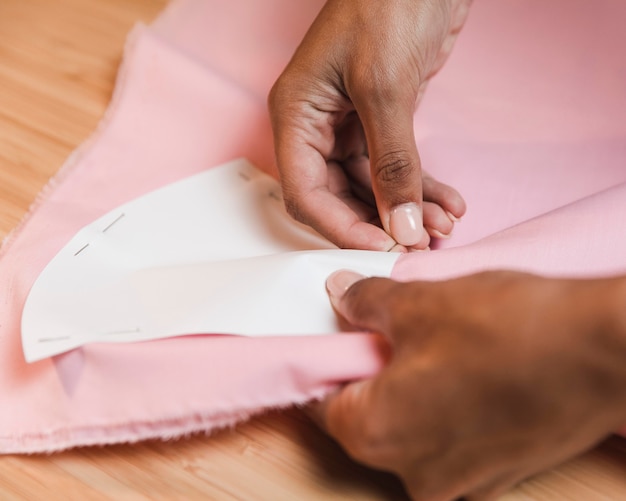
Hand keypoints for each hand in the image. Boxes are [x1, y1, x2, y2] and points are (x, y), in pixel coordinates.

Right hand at [269, 0, 468, 250]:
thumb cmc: (386, 3)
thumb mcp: (385, 88)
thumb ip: (393, 163)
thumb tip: (401, 226)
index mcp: (296, 115)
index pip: (305, 192)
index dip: (340, 227)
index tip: (382, 246)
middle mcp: (316, 126)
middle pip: (338, 196)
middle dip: (380, 222)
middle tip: (420, 241)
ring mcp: (348, 125)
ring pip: (371, 187)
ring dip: (407, 209)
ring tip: (444, 225)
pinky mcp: (379, 122)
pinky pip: (394, 167)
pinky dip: (420, 187)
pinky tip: (447, 203)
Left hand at [318, 270, 625, 499]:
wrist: (601, 352)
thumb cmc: (504, 328)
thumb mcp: (417, 302)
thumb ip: (365, 303)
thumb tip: (339, 292)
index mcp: (377, 434)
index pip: (323, 404)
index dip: (327, 366)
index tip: (336, 342)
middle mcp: (413, 473)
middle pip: (367, 421)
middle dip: (371, 378)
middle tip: (386, 336)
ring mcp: (460, 482)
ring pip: (410, 432)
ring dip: (410, 393)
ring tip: (435, 349)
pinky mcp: (497, 475)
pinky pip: (450, 440)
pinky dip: (446, 409)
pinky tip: (468, 372)